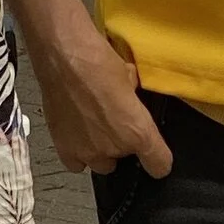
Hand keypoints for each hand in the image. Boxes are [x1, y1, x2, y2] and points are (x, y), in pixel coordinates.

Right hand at [23, 1, 173, 175]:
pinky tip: (76, 133)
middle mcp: (114, 147)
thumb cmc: (97, 61)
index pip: (159, 165)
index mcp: (138, 132)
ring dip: (100, 148)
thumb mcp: (131, 76)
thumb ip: (134, 97)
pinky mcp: (64, 149)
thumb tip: (131, 95)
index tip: (157, 158)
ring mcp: (87, 152)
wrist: (63, 58)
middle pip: (125, 161)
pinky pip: (76, 163)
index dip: (159, 161)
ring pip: (100, 163)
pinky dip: (77, 151)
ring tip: (93, 124)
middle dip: (121, 145)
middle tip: (113, 122)